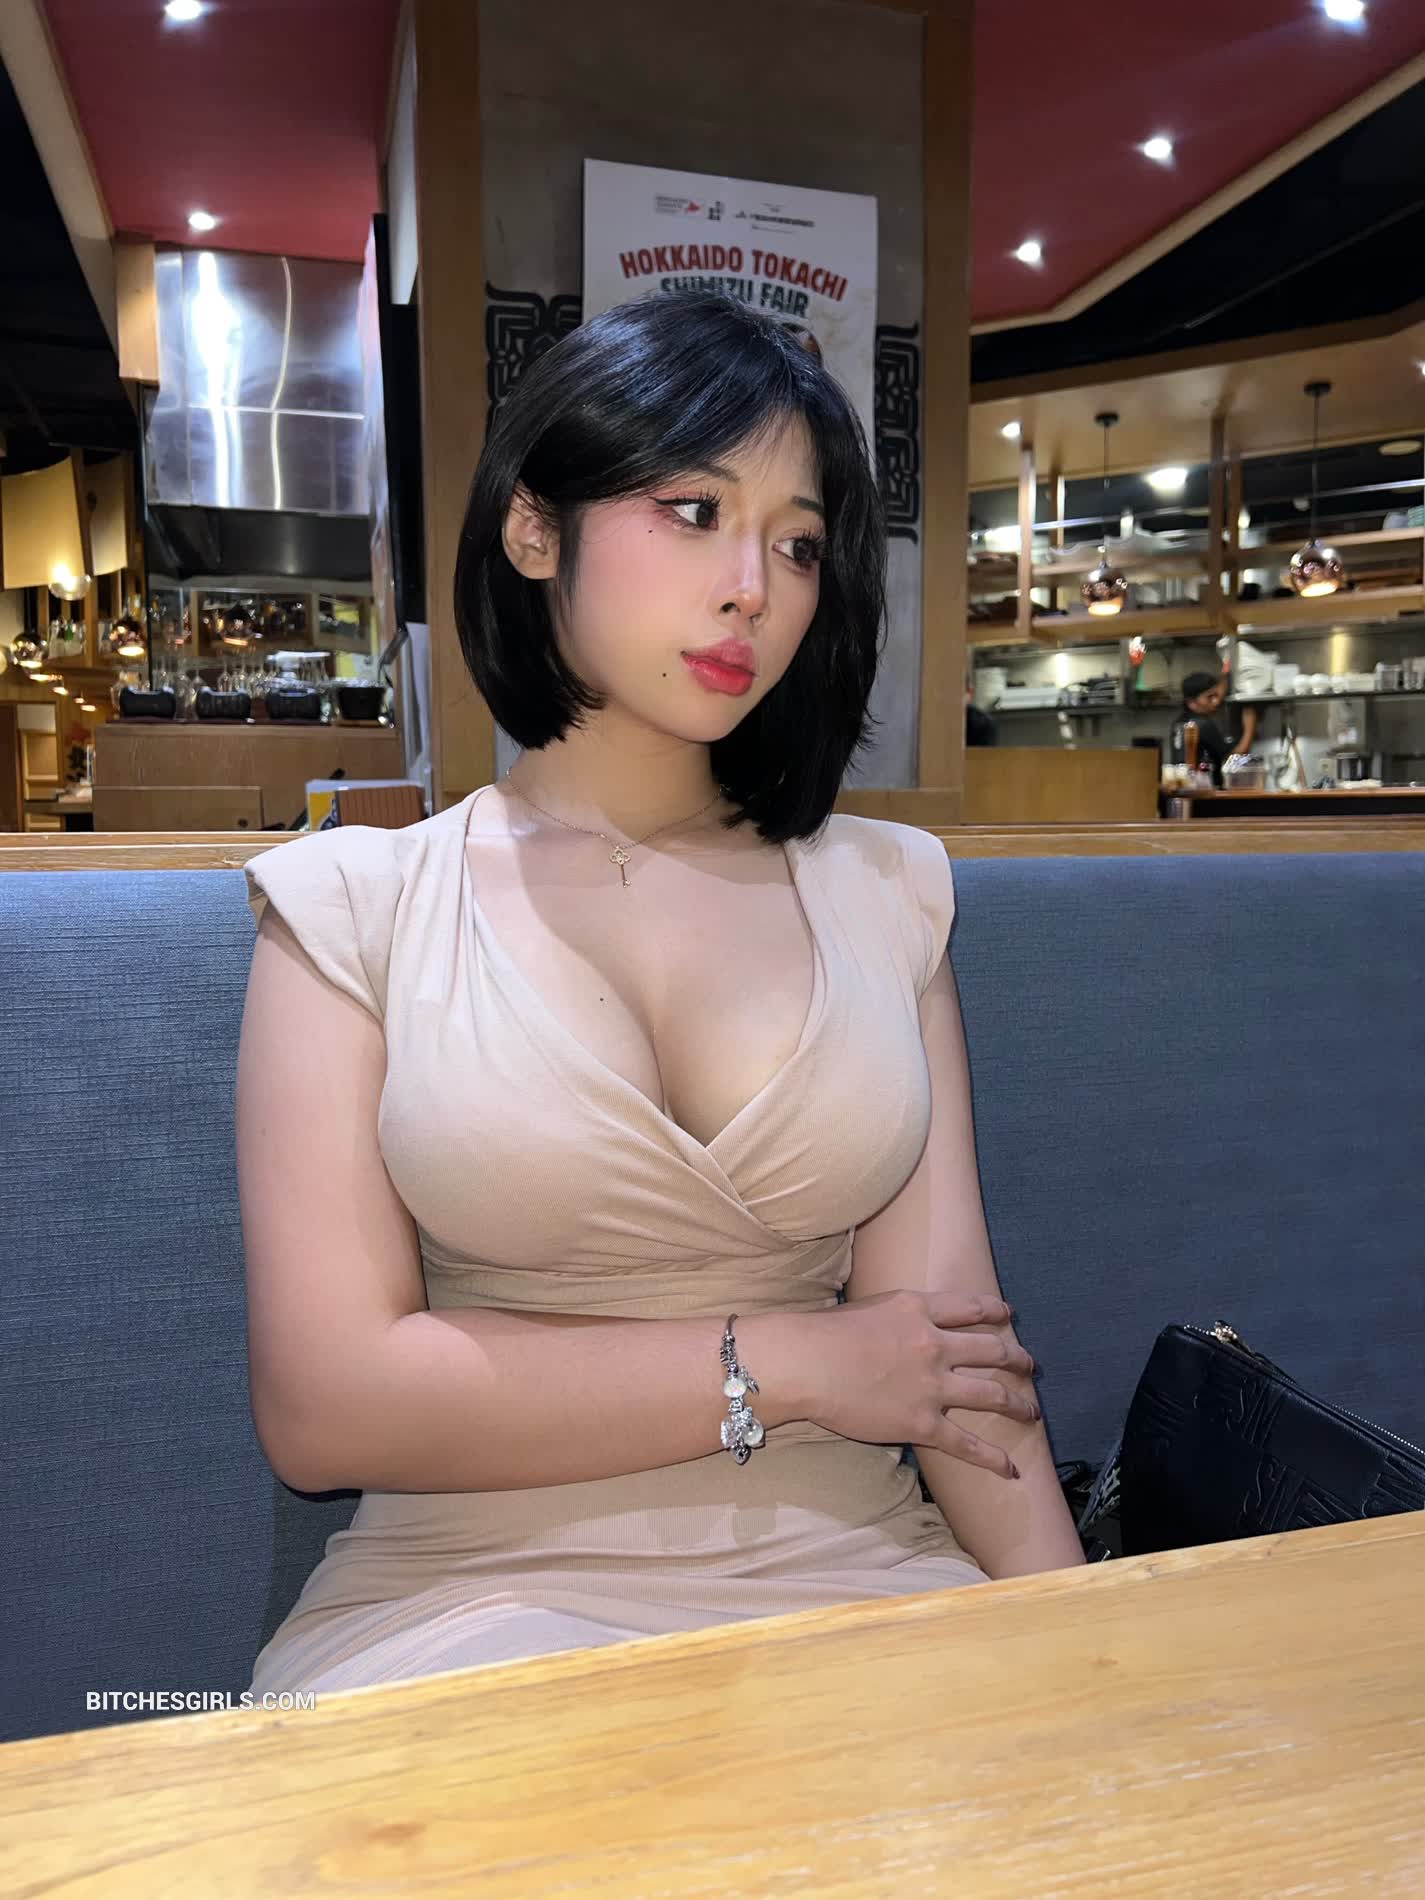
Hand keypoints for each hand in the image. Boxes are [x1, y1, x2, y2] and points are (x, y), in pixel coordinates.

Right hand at [803, 1291, 1037, 1478]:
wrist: (807, 1363)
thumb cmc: (824, 1333)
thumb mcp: (870, 1305)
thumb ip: (897, 1313)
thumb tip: (903, 1320)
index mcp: (920, 1310)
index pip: (971, 1307)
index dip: (996, 1312)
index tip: (1009, 1317)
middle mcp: (935, 1344)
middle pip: (992, 1350)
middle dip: (1018, 1359)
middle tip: (1030, 1366)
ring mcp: (932, 1385)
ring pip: (991, 1393)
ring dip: (1018, 1404)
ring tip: (1031, 1412)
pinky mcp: (922, 1423)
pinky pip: (966, 1444)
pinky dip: (992, 1457)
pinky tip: (1010, 1467)